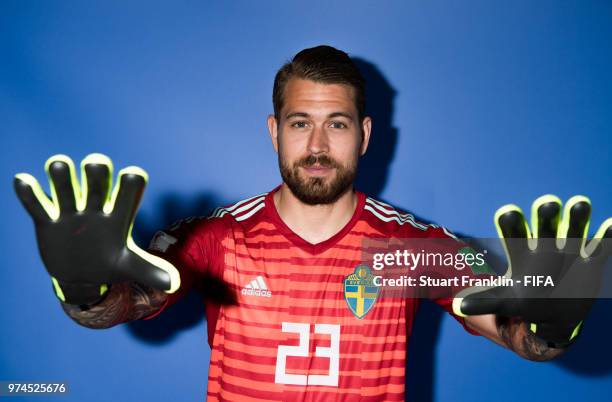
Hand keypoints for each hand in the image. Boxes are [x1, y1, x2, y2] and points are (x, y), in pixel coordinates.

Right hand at [14, 153, 179, 304]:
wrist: (81, 276)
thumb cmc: (109, 264)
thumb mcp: (129, 267)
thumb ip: (151, 271)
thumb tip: (174, 285)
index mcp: (118, 215)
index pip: (129, 187)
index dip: (131, 181)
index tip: (131, 179)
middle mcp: (95, 206)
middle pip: (97, 175)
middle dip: (96, 169)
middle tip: (93, 170)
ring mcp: (69, 211)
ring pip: (64, 179)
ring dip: (61, 172)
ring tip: (59, 169)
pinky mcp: (46, 220)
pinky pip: (34, 202)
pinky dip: (27, 191)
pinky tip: (24, 182)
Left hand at [454, 195, 611, 346]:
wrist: (555, 311)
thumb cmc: (526, 299)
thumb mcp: (506, 299)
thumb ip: (484, 300)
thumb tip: (456, 306)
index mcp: (522, 253)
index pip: (514, 235)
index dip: (512, 225)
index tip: (508, 212)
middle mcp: (545, 246)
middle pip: (544, 227)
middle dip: (545, 217)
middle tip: (546, 202)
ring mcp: (569, 251)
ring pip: (574, 230)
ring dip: (577, 218)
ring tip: (580, 203)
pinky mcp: (590, 261)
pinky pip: (600, 247)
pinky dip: (607, 236)